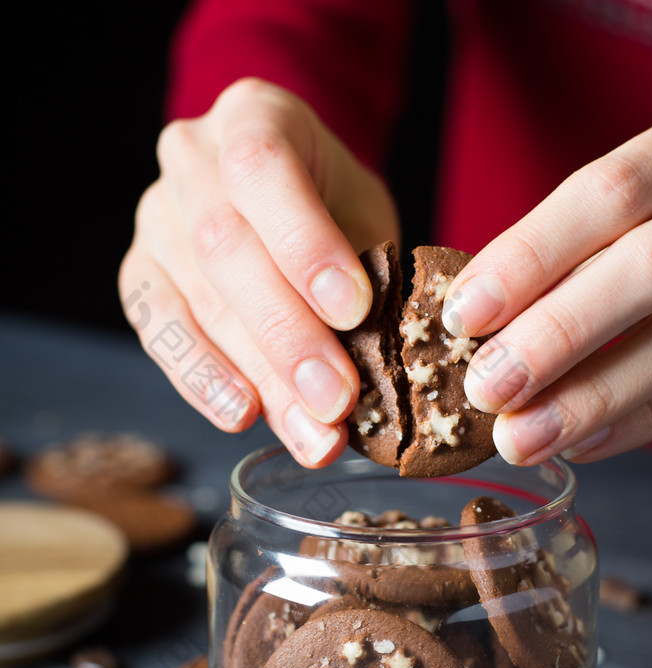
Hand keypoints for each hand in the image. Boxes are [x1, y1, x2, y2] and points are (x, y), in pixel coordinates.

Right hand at [119, 78, 398, 466]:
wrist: (286, 195)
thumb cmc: (334, 205)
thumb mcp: (364, 216)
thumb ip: (366, 269)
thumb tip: (379, 363)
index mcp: (253, 115)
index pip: (264, 169)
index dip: (306, 244)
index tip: (354, 309)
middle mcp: (189, 160)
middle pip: (226, 250)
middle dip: (289, 336)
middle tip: (337, 399)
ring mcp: (154, 219)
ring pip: (197, 302)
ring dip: (259, 378)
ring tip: (312, 433)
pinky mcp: (139, 275)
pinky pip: (160, 332)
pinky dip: (204, 380)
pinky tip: (244, 416)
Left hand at [442, 112, 651, 463]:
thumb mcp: (628, 204)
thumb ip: (568, 245)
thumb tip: (473, 321)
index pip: (610, 192)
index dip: (530, 255)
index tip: (462, 313)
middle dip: (557, 333)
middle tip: (485, 388)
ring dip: (590, 398)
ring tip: (519, 438)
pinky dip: (634, 422)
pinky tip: (578, 443)